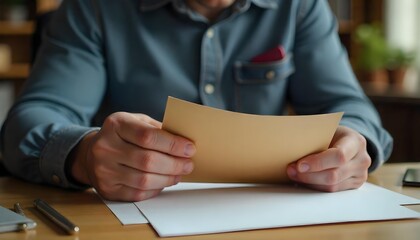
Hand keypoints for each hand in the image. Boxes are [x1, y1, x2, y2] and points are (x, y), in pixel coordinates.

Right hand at [70, 112, 195, 200]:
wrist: (92, 153)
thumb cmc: (122, 135)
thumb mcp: (137, 122)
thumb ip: (158, 129)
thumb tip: (185, 143)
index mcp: (116, 125)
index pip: (148, 136)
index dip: (172, 144)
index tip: (189, 148)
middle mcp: (105, 147)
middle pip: (148, 160)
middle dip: (174, 164)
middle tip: (188, 164)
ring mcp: (104, 170)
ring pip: (144, 180)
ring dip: (168, 178)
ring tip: (179, 174)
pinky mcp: (107, 189)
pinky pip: (138, 193)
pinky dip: (156, 189)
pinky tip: (163, 181)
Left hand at [286, 126, 370, 191]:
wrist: (348, 141)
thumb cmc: (333, 134)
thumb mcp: (326, 130)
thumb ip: (314, 139)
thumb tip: (290, 149)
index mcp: (356, 141)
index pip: (338, 156)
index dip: (318, 162)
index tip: (300, 165)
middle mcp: (362, 159)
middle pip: (334, 174)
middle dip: (309, 175)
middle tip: (291, 170)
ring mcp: (360, 175)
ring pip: (332, 186)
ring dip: (309, 182)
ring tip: (294, 175)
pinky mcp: (354, 185)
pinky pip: (332, 191)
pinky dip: (315, 187)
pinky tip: (303, 180)